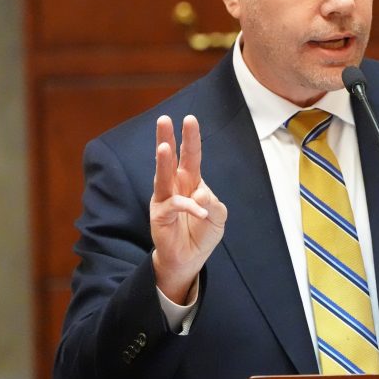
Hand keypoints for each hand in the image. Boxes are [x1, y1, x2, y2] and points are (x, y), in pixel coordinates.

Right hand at [150, 115, 226, 302]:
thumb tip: (200, 193)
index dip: (191, 138)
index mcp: (191, 181)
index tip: (190, 119)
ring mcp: (165, 199)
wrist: (189, 259)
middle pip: (171, 159)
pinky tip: (200, 211)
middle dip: (167, 138)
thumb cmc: (202, 233)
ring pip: (163, 176)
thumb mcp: (218, 216)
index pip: (191, 156)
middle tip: (164, 119)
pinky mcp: (160, 215)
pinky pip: (174, 205)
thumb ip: (214, 202)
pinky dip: (189, 207)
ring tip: (164, 147)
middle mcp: (175, 186)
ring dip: (163, 162)